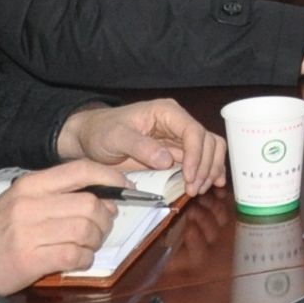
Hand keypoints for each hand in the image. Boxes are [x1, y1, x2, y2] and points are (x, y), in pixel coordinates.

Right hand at [0, 159, 119, 294]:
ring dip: (95, 241)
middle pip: (90, 203)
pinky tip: (77, 260)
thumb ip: (57, 195)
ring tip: (86, 246)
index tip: (125, 188)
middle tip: (100, 228)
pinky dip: (84, 259)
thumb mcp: (20, 202)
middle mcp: (30, 204)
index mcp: (30, 185)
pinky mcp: (29, 259)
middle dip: (105, 218)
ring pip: (86, 230)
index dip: (111, 178)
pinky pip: (75, 255)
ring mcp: (29, 232)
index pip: (81, 170)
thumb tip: (105, 197)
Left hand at [55, 97, 226, 194]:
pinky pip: (200, 159)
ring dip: (210, 170)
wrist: (90, 138)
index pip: (193, 131)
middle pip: (207, 141)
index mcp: (167, 113)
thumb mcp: (116, 137)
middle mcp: (178, 123)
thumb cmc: (101, 132)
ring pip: (209, 150)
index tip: (189, 177)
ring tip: (200, 189)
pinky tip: (213, 183)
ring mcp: (179, 139)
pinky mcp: (176, 153)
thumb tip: (167, 161)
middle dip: (205, 166)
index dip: (196, 155)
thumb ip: (140, 147)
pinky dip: (208, 171)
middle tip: (194, 189)